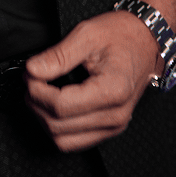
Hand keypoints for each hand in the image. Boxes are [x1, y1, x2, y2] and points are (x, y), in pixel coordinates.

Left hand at [24, 10, 161, 151]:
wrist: (145, 41)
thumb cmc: (121, 35)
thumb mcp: (87, 34)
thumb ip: (57, 55)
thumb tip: (32, 70)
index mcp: (113, 91)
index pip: (61, 106)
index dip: (37, 91)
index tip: (30, 75)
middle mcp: (116, 115)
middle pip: (58, 126)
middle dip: (36, 104)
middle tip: (32, 80)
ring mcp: (114, 126)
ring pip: (63, 141)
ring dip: (44, 119)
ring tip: (41, 92)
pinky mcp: (109, 130)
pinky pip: (74, 142)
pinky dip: (57, 127)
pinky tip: (54, 104)